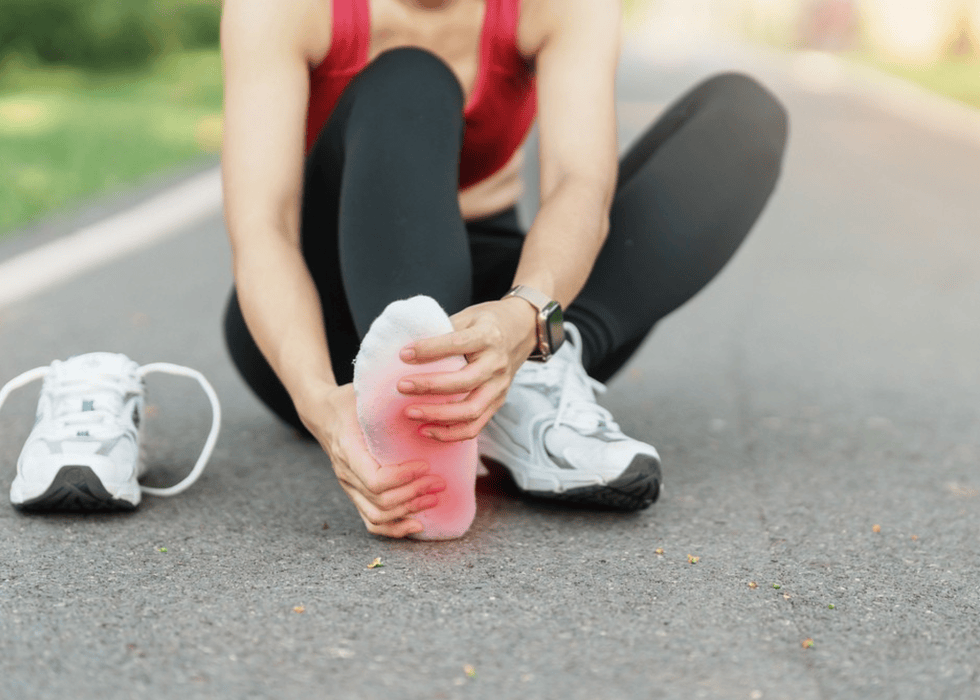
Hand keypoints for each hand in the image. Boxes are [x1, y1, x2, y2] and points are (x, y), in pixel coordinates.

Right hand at [299, 383, 446, 537]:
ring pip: (378, 516)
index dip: (403, 478)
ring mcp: (349, 487)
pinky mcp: (355, 494)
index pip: (375, 479)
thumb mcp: (364, 394)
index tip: (424, 464)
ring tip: (435, 497)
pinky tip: (418, 524)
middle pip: (381, 501)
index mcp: (348, 449)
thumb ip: (388, 397)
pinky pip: (371, 522)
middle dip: (415, 494)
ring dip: (410, 510)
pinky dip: (395, 529)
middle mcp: (346, 473)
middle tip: (439, 481)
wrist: (321, 413)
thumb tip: (425, 392)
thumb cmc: (348, 400)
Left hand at [396, 297, 537, 441]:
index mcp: (488, 337)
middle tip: (402, 386)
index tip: (403, 354)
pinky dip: (450, 433)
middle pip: (464, 382)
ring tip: (410, 413)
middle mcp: (496, 364)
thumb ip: (444, 331)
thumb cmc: (487, 323)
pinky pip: (475, 426)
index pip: (457, 344)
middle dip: (430, 386)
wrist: (521, 331)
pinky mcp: (498, 403)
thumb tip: (408, 349)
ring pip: (471, 410)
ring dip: (438, 415)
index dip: (429, 350)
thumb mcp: (468, 316)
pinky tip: (426, 430)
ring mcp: (500, 387)